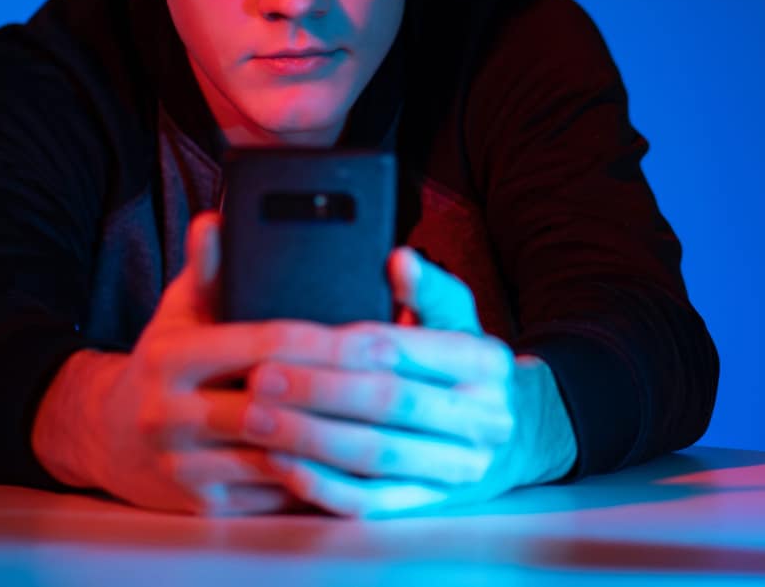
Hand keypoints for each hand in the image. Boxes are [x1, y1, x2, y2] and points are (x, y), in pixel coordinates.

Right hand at [32, 212, 405, 515]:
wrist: (109, 435)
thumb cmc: (161, 361)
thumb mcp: (178, 309)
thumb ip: (207, 269)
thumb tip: (218, 219)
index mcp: (172, 357)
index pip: (261, 344)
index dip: (323, 342)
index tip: (375, 337)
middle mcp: (171, 414)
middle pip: (272, 405)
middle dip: (340, 394)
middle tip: (397, 382)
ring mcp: (186, 467)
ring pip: (277, 457)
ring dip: (336, 443)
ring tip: (388, 424)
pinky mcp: (204, 507)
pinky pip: (272, 495)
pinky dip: (316, 479)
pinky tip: (356, 461)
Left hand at [239, 248, 577, 517]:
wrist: (508, 431)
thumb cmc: (461, 362)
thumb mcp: (455, 315)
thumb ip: (427, 287)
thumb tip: (400, 260)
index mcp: (484, 362)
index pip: (406, 349)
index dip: (347, 345)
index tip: (289, 337)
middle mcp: (481, 418)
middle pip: (389, 403)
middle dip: (318, 392)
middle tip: (259, 379)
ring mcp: (458, 467)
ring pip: (376, 457)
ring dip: (310, 440)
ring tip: (256, 420)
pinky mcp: (429, 504)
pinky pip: (373, 502)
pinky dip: (324, 485)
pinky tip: (282, 465)